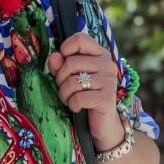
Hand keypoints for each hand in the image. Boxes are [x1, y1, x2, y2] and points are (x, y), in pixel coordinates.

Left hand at [47, 32, 123, 147]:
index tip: (63, 63)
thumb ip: (60, 65)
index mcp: (100, 54)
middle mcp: (108, 64)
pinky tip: (78, 108)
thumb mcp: (69, 78)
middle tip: (65, 89)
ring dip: (65, 94)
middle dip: (60, 79)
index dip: (65, 50)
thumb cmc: (83, 96)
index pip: (80, 39)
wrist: (102, 124)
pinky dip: (73, 104)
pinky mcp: (107, 98)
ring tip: (70, 99)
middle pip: (71, 62)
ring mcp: (109, 81)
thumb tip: (54, 57)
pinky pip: (79, 97)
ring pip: (73, 81)